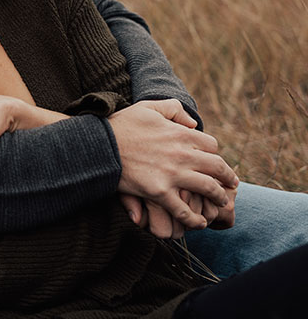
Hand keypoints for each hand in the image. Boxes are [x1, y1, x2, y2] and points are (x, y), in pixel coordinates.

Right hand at [110, 99, 238, 230]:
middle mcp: (182, 154)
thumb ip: (173, 109)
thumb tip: (192, 123)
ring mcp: (172, 174)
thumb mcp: (147, 107)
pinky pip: (184, 210)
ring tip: (221, 204)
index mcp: (181, 133)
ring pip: (208, 189)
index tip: (214, 162)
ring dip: (219, 198)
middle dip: (228, 177)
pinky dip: (195, 219)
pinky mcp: (159, 192)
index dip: (214, 155)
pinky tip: (199, 223)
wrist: (98, 145)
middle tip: (232, 185)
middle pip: (218, 167)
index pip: (212, 146)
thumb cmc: (120, 125)